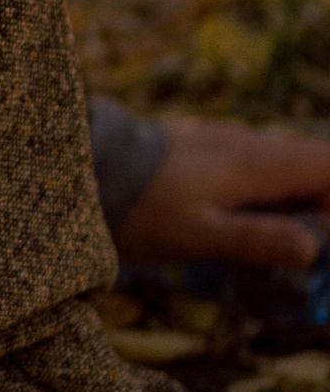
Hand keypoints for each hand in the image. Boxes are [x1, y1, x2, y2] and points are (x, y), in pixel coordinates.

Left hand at [112, 114, 329, 275]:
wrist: (86, 169)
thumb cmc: (141, 208)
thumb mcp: (198, 235)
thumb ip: (256, 240)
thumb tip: (313, 250)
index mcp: (256, 162)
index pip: (328, 164)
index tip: (324, 239)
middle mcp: (248, 143)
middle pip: (312, 165)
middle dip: (320, 205)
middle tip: (304, 250)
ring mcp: (227, 142)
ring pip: (284, 166)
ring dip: (293, 201)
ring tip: (273, 244)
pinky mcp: (209, 148)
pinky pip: (256, 166)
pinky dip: (266, 193)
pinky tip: (243, 223)